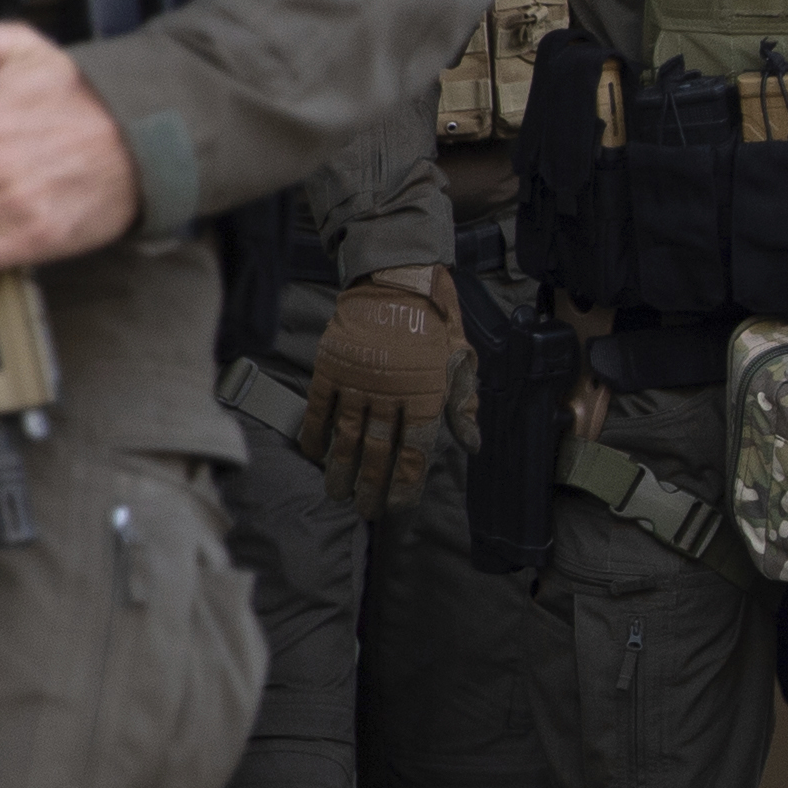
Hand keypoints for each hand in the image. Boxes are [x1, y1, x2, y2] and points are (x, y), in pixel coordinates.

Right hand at [300, 268, 464, 516]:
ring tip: (338, 493)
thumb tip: (474, 444)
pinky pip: (319, 410)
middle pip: (380, 453)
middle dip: (372, 487)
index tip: (399, 507)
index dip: (406, 484)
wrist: (398, 277)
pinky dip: (314, 434)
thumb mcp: (461, 358)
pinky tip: (313, 454)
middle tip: (366, 511)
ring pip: (347, 438)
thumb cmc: (436, 321)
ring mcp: (358, 381)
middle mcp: (391, 394)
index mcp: (426, 394)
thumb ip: (464, 403)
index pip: (416, 451)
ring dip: (341, 469)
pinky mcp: (331, 367)